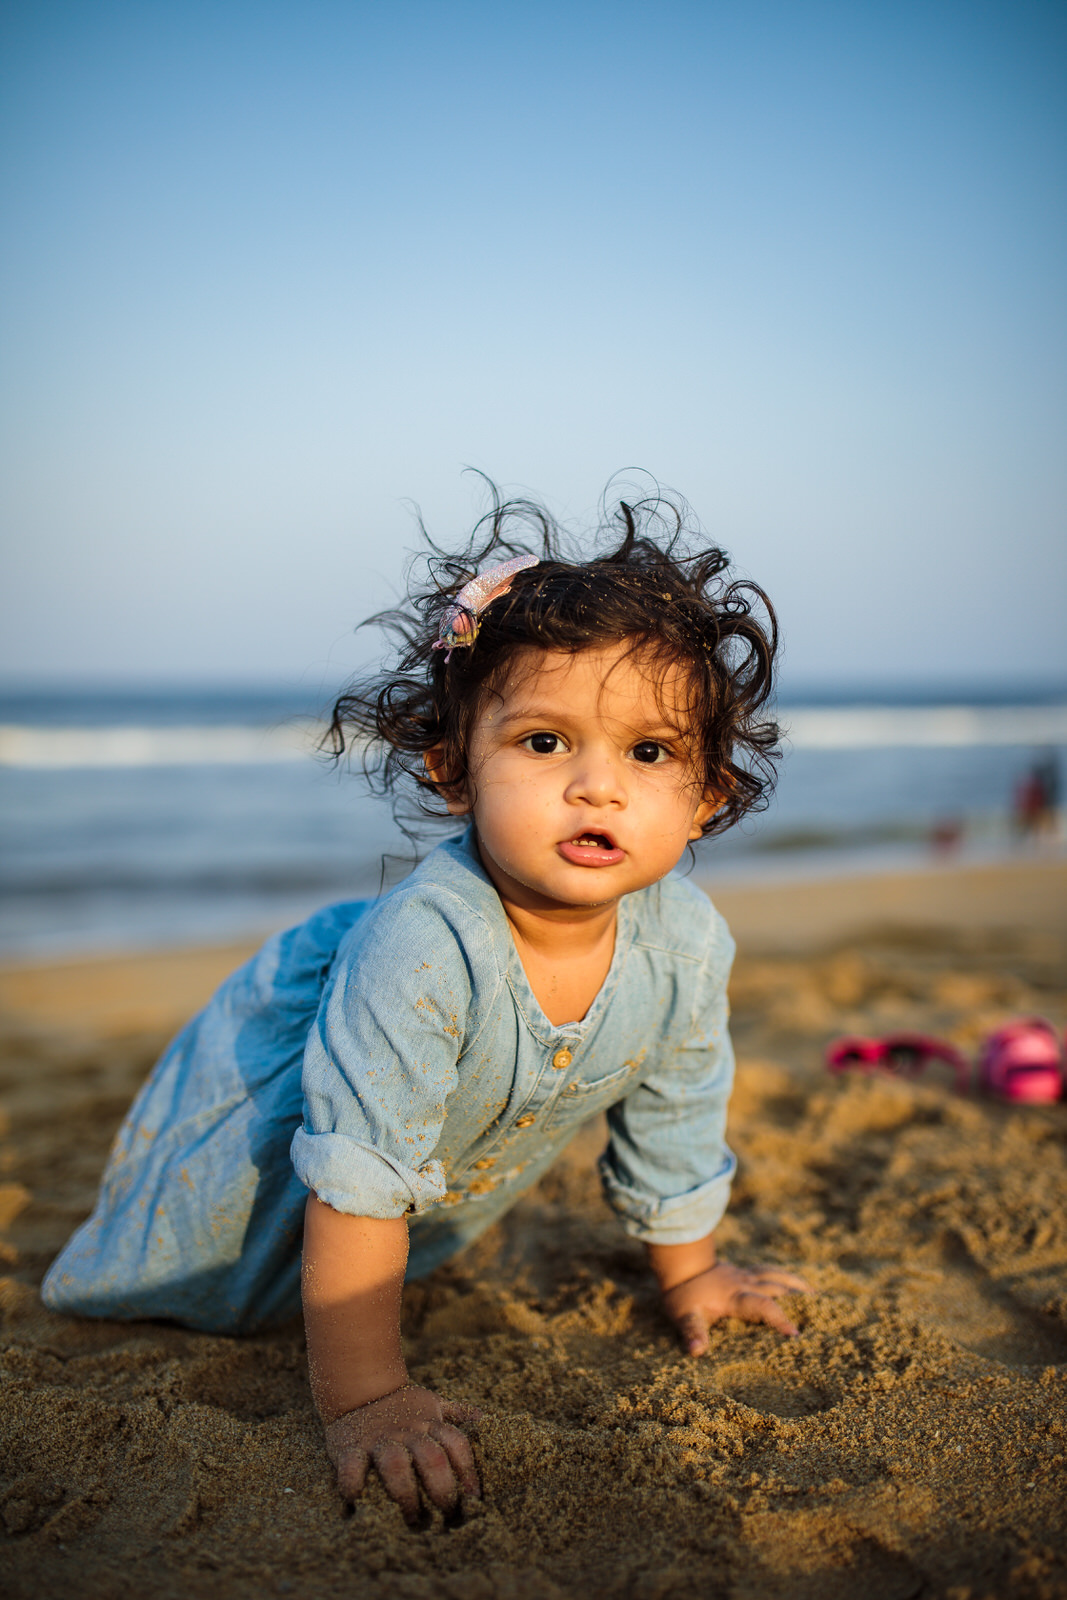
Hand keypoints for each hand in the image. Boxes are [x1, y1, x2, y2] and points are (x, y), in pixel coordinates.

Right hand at [324, 1382, 481, 1522]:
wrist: (358, 1388)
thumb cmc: (401, 1405)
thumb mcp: (431, 1403)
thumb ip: (457, 1413)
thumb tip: (485, 1421)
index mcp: (428, 1422)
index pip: (456, 1444)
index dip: (467, 1471)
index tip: (473, 1498)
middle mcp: (406, 1431)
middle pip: (431, 1457)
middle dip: (441, 1488)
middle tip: (445, 1514)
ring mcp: (379, 1439)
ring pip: (395, 1464)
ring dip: (405, 1493)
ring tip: (412, 1517)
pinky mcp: (350, 1447)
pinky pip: (352, 1466)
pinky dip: (353, 1483)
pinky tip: (358, 1500)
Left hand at [663, 1260, 811, 1354]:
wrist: (678, 1262)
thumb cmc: (682, 1294)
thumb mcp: (684, 1316)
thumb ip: (693, 1332)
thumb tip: (697, 1351)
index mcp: (735, 1297)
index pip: (763, 1306)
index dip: (779, 1319)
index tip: (795, 1334)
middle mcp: (745, 1284)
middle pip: (777, 1288)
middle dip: (798, 1300)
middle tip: (821, 1312)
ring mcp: (746, 1276)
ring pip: (776, 1276)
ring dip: (795, 1284)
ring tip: (815, 1295)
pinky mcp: (744, 1272)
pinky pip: (769, 1271)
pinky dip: (784, 1276)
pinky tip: (794, 1281)